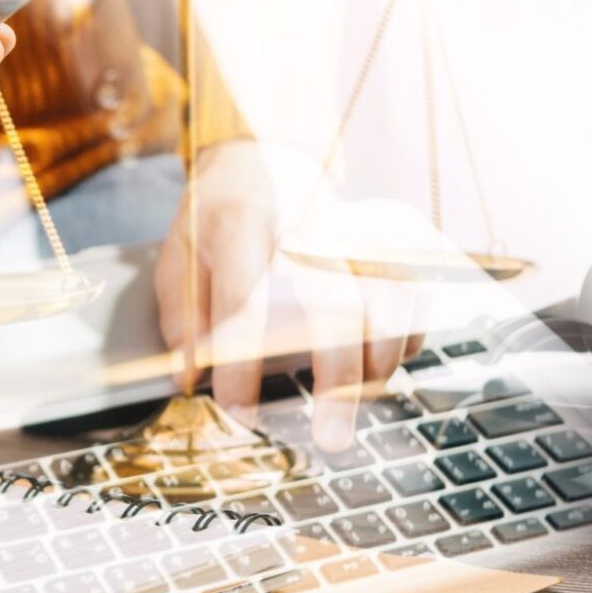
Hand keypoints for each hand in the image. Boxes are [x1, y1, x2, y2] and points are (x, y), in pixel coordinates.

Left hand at [155, 142, 422, 450]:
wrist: (264, 154)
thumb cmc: (216, 216)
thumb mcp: (177, 255)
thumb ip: (182, 318)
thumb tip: (190, 381)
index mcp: (243, 224)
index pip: (248, 299)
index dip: (243, 364)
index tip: (239, 413)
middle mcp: (307, 225)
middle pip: (337, 304)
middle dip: (338, 379)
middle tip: (331, 438)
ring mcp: (354, 231)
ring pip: (390, 300)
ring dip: (381, 363)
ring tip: (359, 404)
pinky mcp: (385, 240)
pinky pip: (414, 294)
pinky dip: (406, 338)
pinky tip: (382, 366)